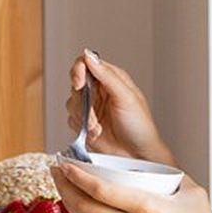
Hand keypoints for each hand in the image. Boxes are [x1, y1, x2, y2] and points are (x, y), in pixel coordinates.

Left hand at [53, 161, 211, 212]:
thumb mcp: (192, 195)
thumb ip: (172, 178)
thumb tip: (160, 167)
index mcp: (144, 208)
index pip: (99, 190)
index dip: (77, 176)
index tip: (65, 164)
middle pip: (83, 206)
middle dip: (64, 186)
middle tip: (55, 171)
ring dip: (70, 202)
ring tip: (64, 187)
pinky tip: (87, 207)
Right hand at [67, 50, 173, 165]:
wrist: (137, 156)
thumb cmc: (140, 127)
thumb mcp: (126, 97)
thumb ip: (106, 75)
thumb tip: (89, 56)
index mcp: (112, 79)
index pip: (86, 63)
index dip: (78, 70)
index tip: (79, 83)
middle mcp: (100, 91)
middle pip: (75, 84)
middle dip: (82, 101)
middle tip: (91, 113)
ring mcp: (92, 107)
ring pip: (71, 103)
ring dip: (84, 117)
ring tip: (98, 127)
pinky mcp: (85, 123)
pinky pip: (71, 120)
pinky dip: (81, 127)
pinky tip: (96, 133)